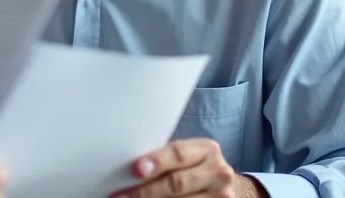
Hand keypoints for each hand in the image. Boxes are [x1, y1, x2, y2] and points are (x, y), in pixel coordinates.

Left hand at [110, 138, 263, 197]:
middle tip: (121, 195)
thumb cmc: (196, 168)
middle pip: (176, 183)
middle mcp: (218, 173)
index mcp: (207, 150)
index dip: (156, 161)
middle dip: (145, 190)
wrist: (224, 187)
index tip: (136, 169)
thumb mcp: (189, 156)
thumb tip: (129, 167)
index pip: (178, 153)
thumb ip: (167, 158)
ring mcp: (220, 196)